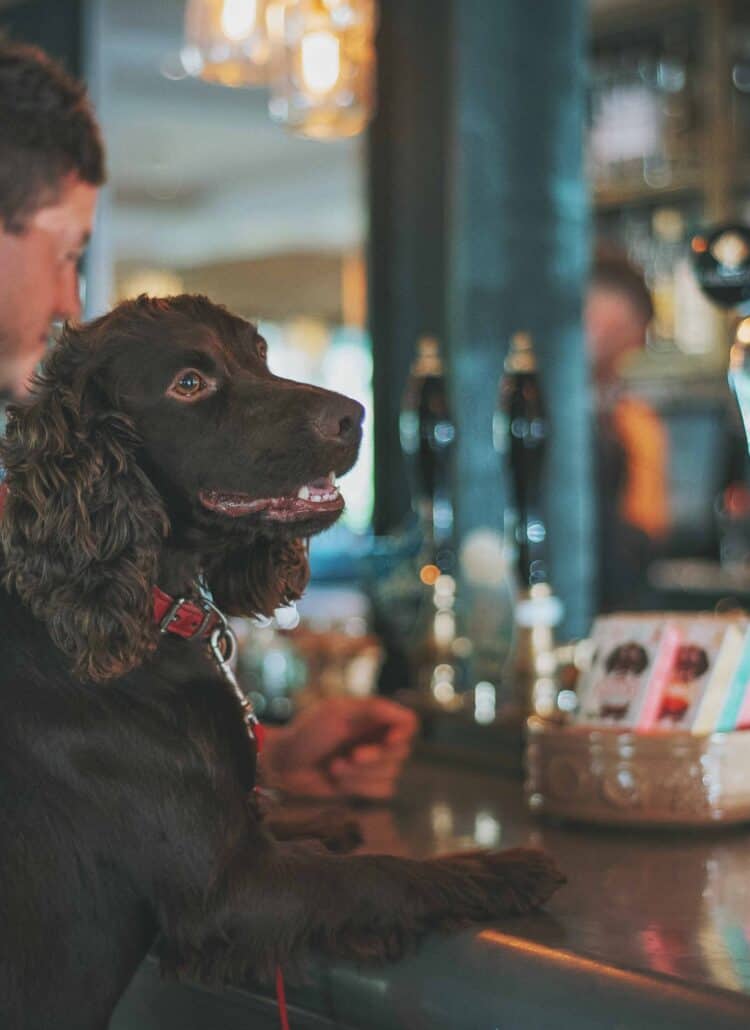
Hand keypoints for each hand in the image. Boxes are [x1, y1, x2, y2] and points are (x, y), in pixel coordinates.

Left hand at [263, 696, 417, 800]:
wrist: (284, 764)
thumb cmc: (307, 732)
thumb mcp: (337, 712)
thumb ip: (374, 709)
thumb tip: (407, 716)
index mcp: (373, 717)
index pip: (409, 723)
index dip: (403, 734)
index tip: (388, 740)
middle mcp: (378, 739)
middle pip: (402, 752)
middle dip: (375, 758)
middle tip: (351, 755)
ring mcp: (372, 764)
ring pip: (392, 774)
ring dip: (361, 774)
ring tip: (335, 766)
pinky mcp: (364, 786)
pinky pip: (381, 791)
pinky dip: (359, 787)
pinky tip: (337, 778)